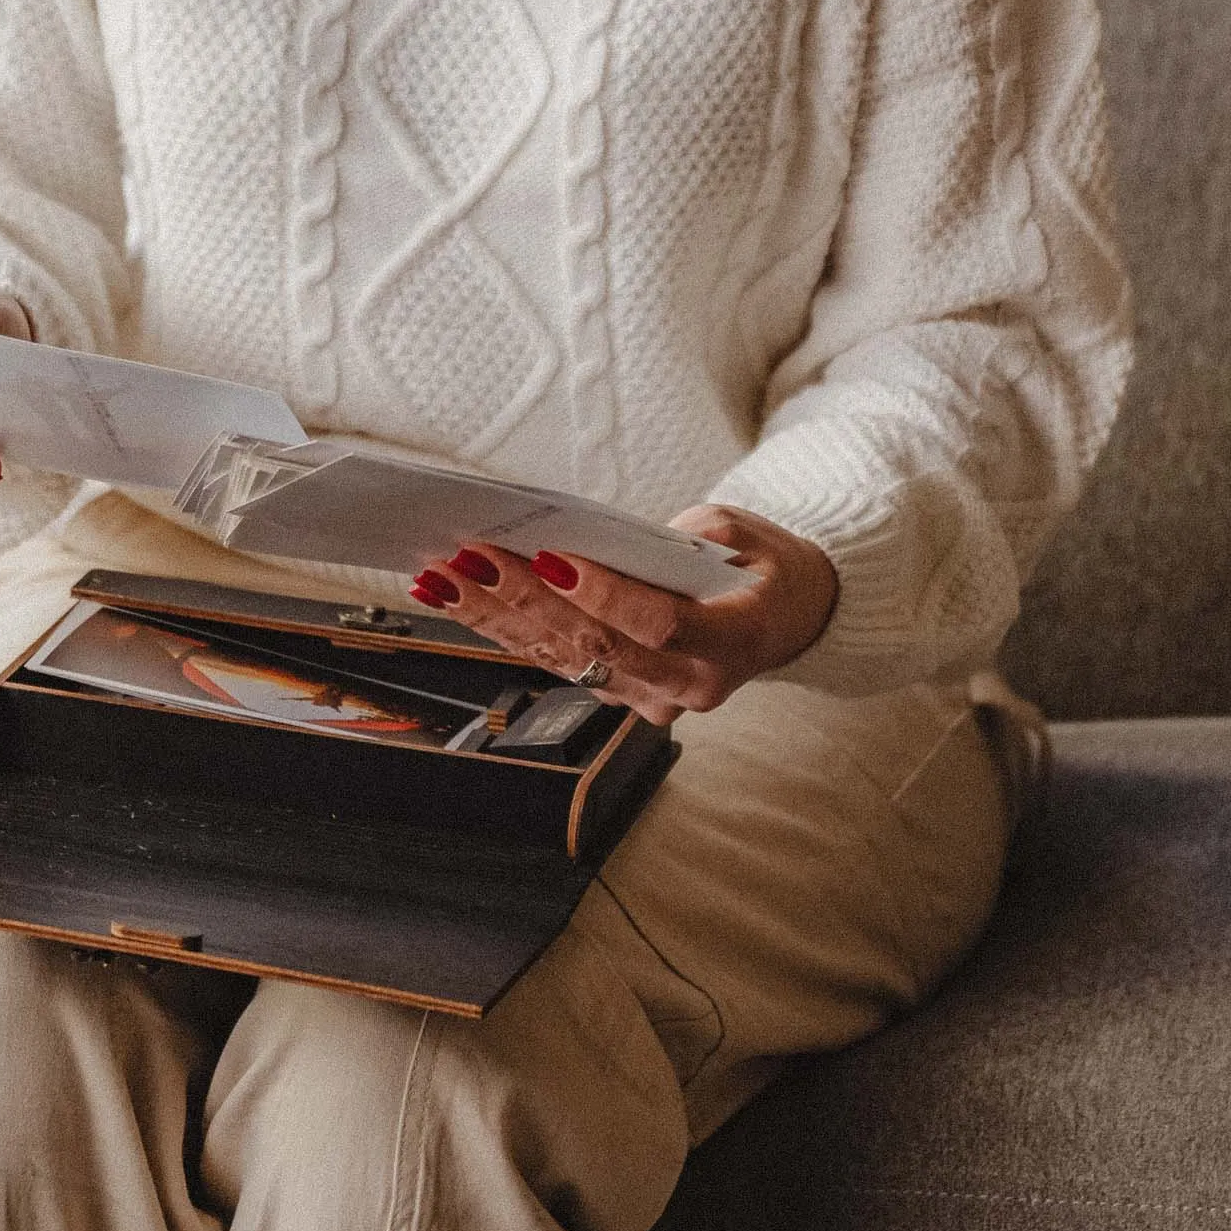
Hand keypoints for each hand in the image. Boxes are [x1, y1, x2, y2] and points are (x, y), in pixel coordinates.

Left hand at [405, 505, 838, 727]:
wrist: (788, 619)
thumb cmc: (763, 566)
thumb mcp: (742, 532)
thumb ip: (683, 536)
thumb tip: (605, 537)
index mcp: (731, 643)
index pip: (655, 625)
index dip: (602, 594)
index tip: (552, 557)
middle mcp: (687, 685)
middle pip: (594, 645)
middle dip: (524, 598)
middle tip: (469, 557)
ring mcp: (651, 698)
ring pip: (562, 658)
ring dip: (494, 616)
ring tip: (442, 576)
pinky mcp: (620, 693)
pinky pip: (556, 661)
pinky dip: (503, 628)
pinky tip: (458, 600)